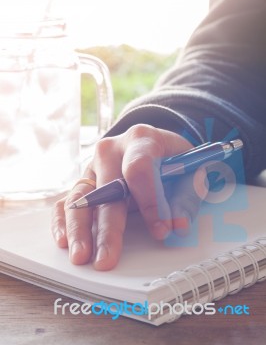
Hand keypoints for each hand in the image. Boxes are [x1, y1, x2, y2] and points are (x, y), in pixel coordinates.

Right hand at [51, 124, 207, 270]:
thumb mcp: (189, 170)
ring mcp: (93, 167)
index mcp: (140, 139)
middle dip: (108, 227)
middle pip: (107, 189)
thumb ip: (186, 197)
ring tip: (80, 256)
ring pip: (81, 197)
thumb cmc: (170, 159)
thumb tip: (177, 225)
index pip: (139, 169)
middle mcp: (111, 151)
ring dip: (79, 229)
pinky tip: (63, 240)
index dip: (150, 201)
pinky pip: (67, 201)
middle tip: (107, 258)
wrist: (153, 146)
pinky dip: (63, 221)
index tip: (161, 230)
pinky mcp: (84, 182)